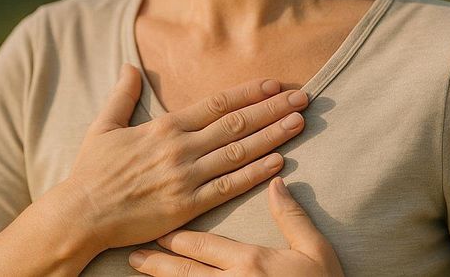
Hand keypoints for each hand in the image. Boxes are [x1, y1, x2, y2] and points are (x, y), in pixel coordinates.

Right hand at [55, 64, 309, 253]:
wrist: (81, 214)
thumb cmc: (92, 172)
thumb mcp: (104, 126)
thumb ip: (122, 95)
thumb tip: (129, 66)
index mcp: (166, 127)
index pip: (218, 103)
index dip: (249, 92)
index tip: (275, 83)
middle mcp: (181, 147)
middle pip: (237, 123)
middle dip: (273, 108)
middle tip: (303, 97)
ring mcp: (187, 177)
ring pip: (239, 151)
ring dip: (273, 136)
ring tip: (300, 123)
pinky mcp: (188, 206)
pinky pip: (229, 187)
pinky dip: (256, 173)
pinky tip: (279, 162)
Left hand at [128, 177, 344, 275]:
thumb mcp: (316, 252)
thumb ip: (292, 217)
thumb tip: (275, 182)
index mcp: (251, 263)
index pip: (204, 246)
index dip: (178, 238)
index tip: (159, 230)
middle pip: (186, 273)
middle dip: (158, 263)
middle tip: (133, 254)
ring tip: (138, 273)